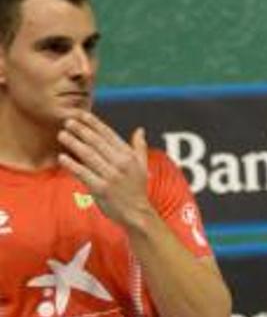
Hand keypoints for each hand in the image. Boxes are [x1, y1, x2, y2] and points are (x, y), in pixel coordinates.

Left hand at [58, 111, 154, 229]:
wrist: (136, 212)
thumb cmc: (137, 188)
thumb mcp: (142, 165)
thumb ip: (139, 147)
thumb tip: (140, 130)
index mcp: (129, 155)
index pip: (109, 135)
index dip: (94, 124)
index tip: (82, 115)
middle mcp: (120, 163)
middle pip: (97, 142)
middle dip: (81, 130)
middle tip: (68, 121)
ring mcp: (110, 176)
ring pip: (89, 155)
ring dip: (74, 143)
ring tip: (62, 134)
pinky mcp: (100, 188)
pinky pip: (83, 174)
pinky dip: (72, 165)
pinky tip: (62, 157)